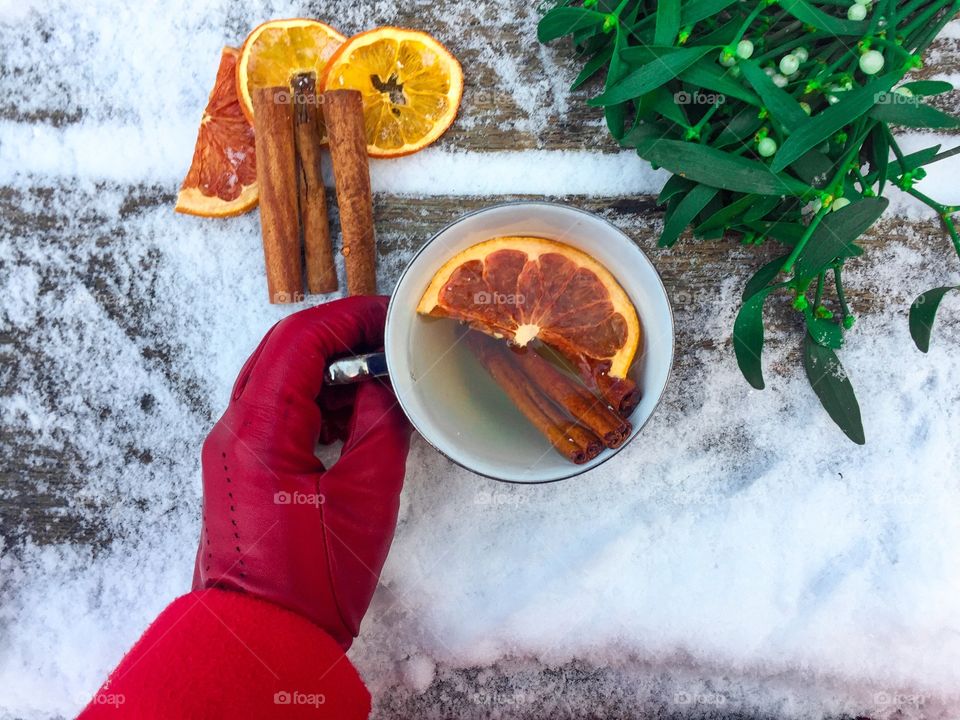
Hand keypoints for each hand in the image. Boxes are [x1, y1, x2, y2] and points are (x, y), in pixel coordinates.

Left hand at [193, 296, 410, 648]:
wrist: (263, 639)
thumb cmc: (314, 580)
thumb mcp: (367, 495)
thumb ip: (380, 425)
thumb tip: (387, 385)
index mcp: (259, 429)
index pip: (298, 340)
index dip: (347, 317)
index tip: (390, 316)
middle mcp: (234, 430)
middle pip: (282, 351)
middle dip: (338, 337)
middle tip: (387, 339)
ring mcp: (233, 450)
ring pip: (278, 380)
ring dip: (328, 370)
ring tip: (380, 378)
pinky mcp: (244, 469)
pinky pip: (277, 413)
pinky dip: (316, 402)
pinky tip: (356, 415)